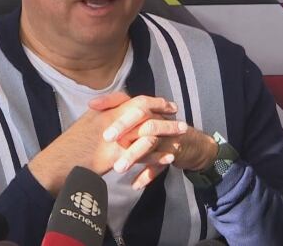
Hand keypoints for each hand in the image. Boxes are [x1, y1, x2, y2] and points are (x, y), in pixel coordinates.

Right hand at [27, 92, 176, 194]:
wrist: (59, 163)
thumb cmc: (71, 146)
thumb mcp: (87, 123)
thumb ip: (103, 114)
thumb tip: (115, 112)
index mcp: (107, 111)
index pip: (135, 100)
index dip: (153, 101)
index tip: (166, 104)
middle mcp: (113, 121)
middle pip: (146, 113)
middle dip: (165, 115)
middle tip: (179, 118)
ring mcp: (116, 138)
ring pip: (148, 132)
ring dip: (166, 133)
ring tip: (181, 136)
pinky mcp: (117, 156)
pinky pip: (144, 155)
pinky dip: (158, 156)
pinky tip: (169, 158)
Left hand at [90, 95, 218, 189]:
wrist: (189, 142)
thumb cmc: (157, 130)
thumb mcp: (139, 120)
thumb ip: (120, 115)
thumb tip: (92, 112)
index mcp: (143, 108)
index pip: (126, 98)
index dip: (110, 100)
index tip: (92, 105)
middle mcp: (155, 117)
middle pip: (140, 115)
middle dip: (123, 125)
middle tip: (106, 138)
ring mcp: (165, 134)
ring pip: (149, 142)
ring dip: (134, 155)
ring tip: (117, 168)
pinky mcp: (173, 151)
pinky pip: (160, 164)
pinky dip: (147, 174)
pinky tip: (135, 184)